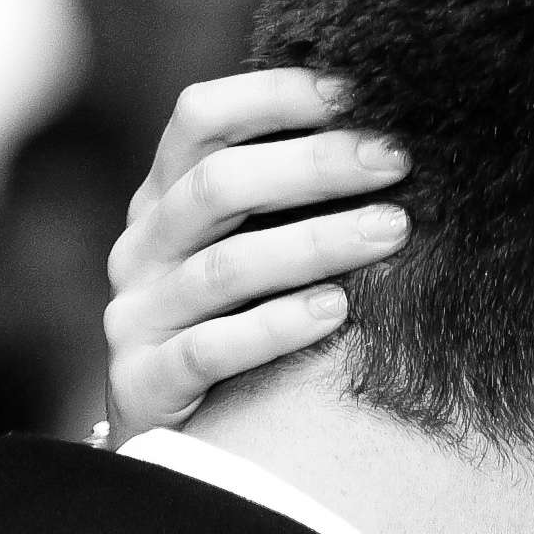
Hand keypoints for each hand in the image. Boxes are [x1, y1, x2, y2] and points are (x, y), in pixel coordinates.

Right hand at [102, 67, 411, 441]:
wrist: (176, 442)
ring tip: (391, 230)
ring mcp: (137, 316)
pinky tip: (337, 311)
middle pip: (219, 186)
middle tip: (396, 159)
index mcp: (165, 198)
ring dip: (315, 244)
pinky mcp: (143, 384)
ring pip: (224, 268)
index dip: (275, 95)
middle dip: (314, 165)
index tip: (358, 91)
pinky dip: (276, 327)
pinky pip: (211, 349)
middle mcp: (142, 248)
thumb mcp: (250, 249)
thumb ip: (290, 197)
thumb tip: (390, 134)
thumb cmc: (238, 324)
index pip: (202, 118)